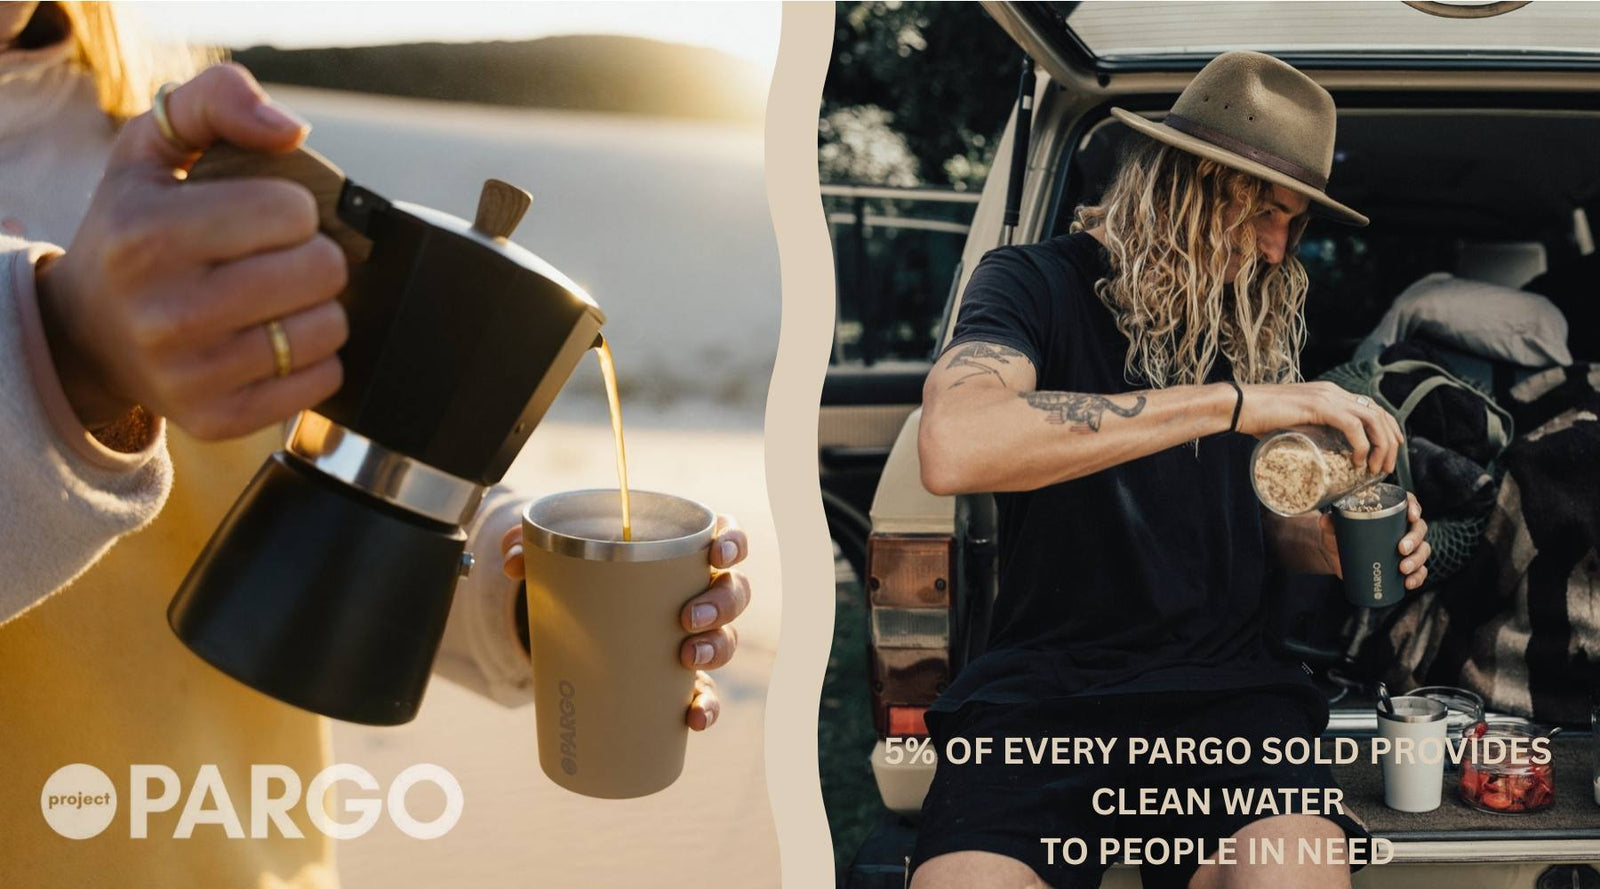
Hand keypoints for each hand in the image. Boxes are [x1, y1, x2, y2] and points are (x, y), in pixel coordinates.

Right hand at [35, 63, 347, 436]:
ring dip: (319, 307)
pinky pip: (323, 381)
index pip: (293, 211)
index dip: (293, 206)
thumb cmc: (133, 229)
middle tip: (280, 257)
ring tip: (277, 298)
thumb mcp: (152, 147)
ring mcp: (192, 374)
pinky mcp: (218, 419)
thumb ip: (217, 101)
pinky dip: (316, 358)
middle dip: (314, 254)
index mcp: (149, 234)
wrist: (85, 333)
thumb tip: (289, 129)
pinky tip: (277, 339)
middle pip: (322, 270)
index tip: (264, 215)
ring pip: (329, 328)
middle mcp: (166, 311)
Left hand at [500, 513, 751, 730]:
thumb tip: (514, 564)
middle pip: (733, 591)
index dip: (732, 543)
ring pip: (727, 639)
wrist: (579, 621)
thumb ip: (532, 549)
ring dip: (717, 648)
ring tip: (686, 658)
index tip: (716, 553)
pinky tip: (695, 718)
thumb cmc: (586, 576)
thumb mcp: (559, 557)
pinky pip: (707, 694)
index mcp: (683, 554)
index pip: (726, 538)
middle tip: (685, 618)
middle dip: (720, 604)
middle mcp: (700, 593)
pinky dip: (706, 707)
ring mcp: (696, 637)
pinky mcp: (682, 679)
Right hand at [1235, 380, 1404, 476]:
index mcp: (1329, 394)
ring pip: (1372, 419)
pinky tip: (1358, 460)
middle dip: (1390, 442)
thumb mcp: (1290, 426)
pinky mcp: (1318, 406)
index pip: (1371, 407)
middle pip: (1379, 413)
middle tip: (1386, 468)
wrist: (1237, 406)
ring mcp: (1327, 397)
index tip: (1393, 449)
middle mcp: (1334, 392)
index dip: (1389, 428)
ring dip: (1381, 446)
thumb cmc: (1256, 418)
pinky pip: (1353, 425)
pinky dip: (1361, 444)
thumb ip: (1305, 434)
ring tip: (1377, 468)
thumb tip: (1311, 456)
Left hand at [1316, 492, 1430, 589]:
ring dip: (1417, 560)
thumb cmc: (1340, 535)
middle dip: (1414, 540)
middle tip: (1401, 549)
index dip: (1415, 507)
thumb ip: (1330, 523)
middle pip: (1419, 529)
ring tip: (1403, 569)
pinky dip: (1418, 577)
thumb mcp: (1335, 528)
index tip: (1411, 515)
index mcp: (1390, 511)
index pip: (1409, 503)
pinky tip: (1409, 582)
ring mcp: (1406, 547)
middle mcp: (1402, 528)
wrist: (1336, 556)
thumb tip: (1325, 521)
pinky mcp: (1404, 565)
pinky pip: (1419, 571)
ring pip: (1422, 550)